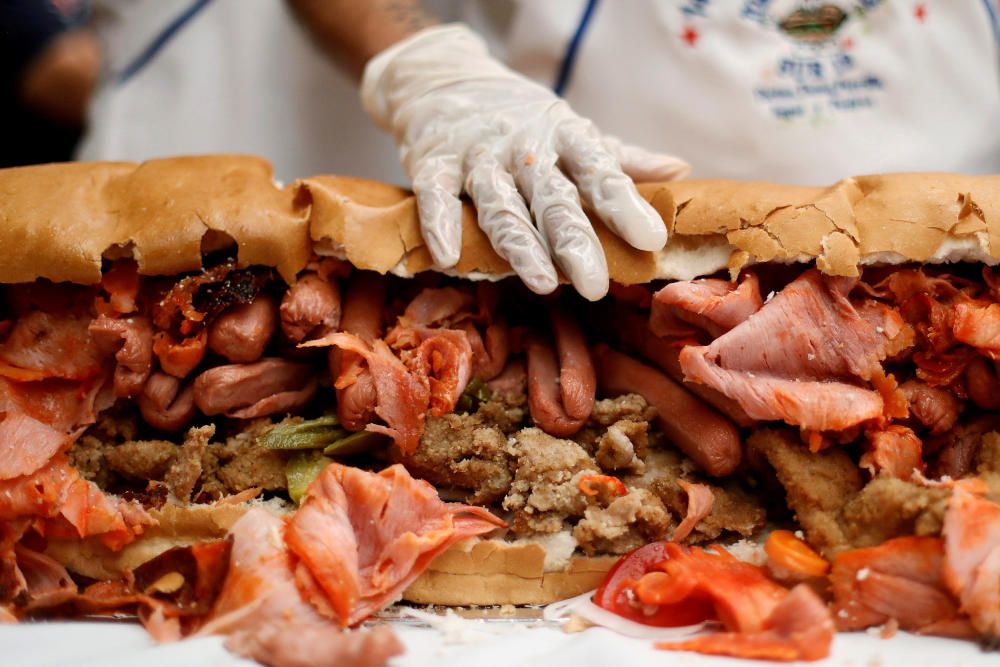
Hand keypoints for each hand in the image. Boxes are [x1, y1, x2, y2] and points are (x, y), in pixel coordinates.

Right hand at [361, 24, 688, 300]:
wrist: (444, 81)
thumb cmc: (520, 120)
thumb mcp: (571, 132)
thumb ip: (620, 159)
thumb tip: (680, 171)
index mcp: (565, 135)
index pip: (600, 171)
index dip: (625, 206)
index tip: (651, 239)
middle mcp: (524, 146)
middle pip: (553, 198)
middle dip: (574, 242)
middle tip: (595, 285)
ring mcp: (477, 155)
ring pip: (500, 205)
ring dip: (520, 245)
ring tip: (542, 283)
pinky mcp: (433, 162)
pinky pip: (435, 195)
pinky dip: (440, 223)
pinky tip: (449, 256)